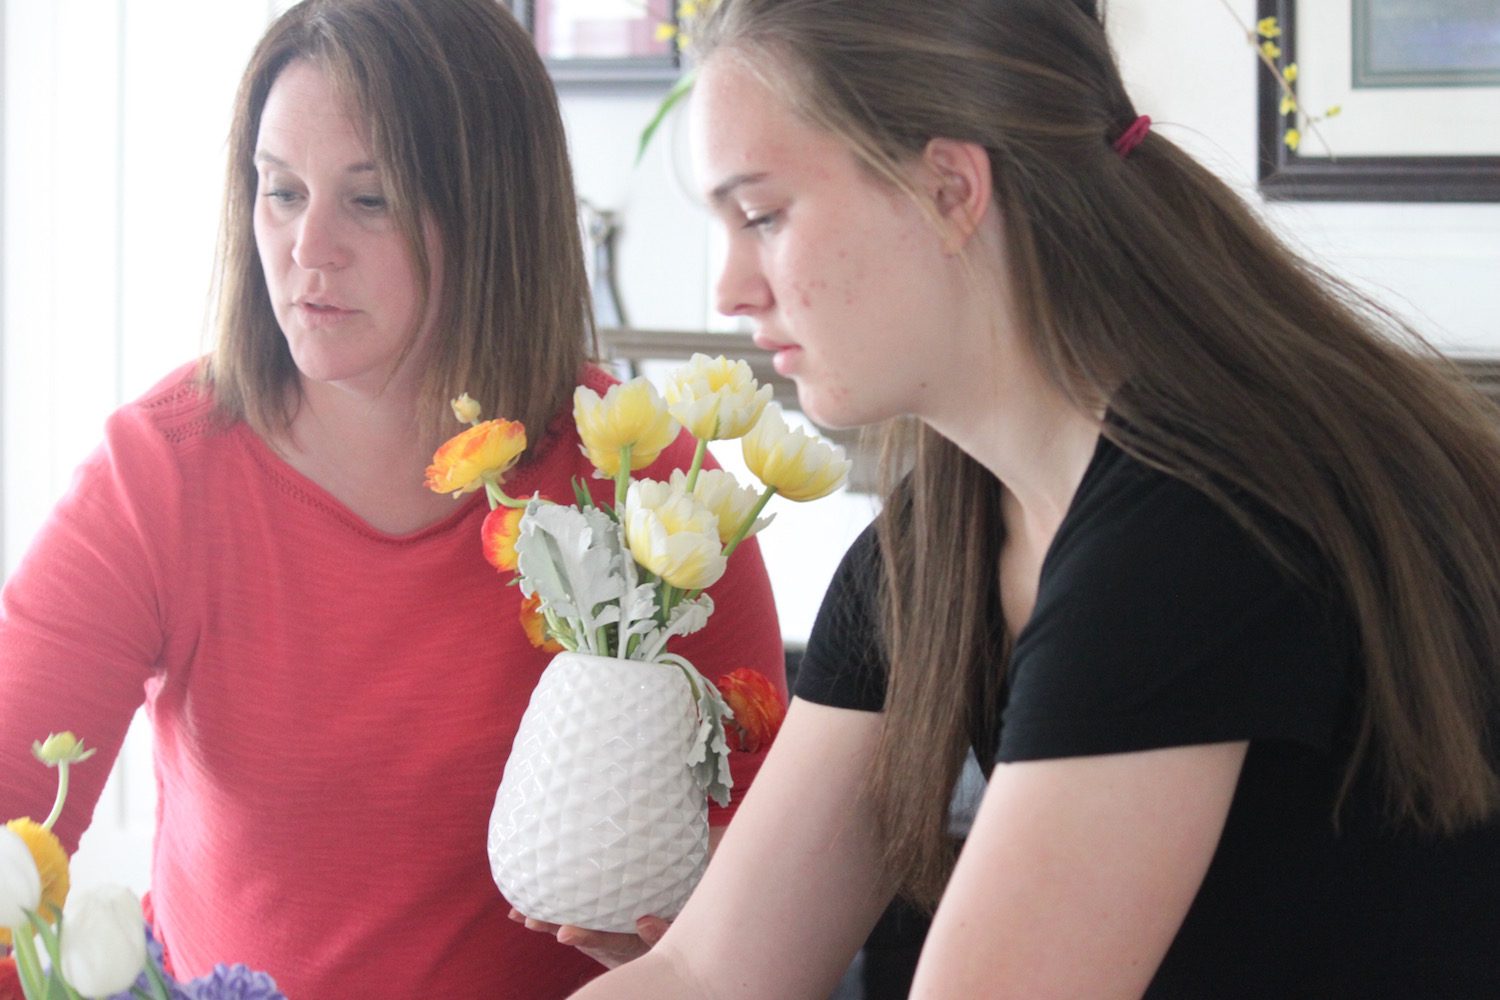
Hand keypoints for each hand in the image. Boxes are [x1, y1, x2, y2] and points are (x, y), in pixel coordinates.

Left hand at [508, 907, 669, 968]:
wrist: (661, 958)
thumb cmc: (668, 938)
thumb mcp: (672, 934)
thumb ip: (661, 933)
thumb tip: (645, 921)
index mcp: (627, 943)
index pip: (606, 940)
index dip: (585, 936)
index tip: (564, 933)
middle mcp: (610, 944)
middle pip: (581, 935)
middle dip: (554, 927)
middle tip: (530, 920)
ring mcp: (602, 939)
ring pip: (573, 929)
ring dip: (546, 922)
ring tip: (519, 915)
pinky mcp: (597, 932)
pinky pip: (572, 922)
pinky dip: (549, 916)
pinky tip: (520, 912)